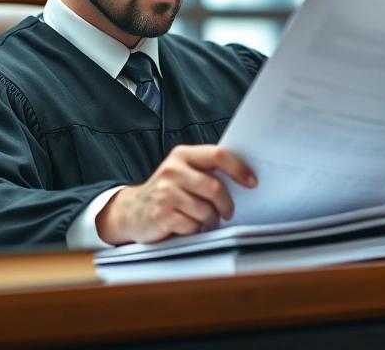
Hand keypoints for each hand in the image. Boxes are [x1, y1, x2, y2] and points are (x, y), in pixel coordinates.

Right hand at [95, 145, 257, 244]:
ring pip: (206, 210)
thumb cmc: (167, 192)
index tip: (252, 182)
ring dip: (211, 220)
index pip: (218, 155)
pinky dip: (195, 229)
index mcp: (183, 155)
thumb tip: (245, 178)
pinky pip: (192, 225)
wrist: (131, 211)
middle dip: (226, 204)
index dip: (239, 169)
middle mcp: (172, 170)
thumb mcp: (183, 173)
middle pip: (215, 187)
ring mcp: (165, 192)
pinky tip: (187, 225)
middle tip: (227, 212)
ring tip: (205, 220)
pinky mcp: (161, 213)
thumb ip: (207, 170)